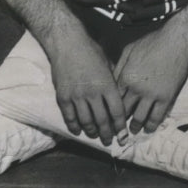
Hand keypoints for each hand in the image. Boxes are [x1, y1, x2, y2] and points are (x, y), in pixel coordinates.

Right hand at [47, 30, 127, 146]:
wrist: (68, 45)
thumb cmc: (92, 52)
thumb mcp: (109, 64)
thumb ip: (114, 80)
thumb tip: (119, 93)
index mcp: (108, 85)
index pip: (117, 111)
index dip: (121, 125)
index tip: (123, 135)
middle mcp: (93, 94)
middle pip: (102, 120)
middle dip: (108, 133)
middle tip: (111, 141)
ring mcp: (77, 97)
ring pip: (86, 121)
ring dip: (92, 131)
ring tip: (96, 137)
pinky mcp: (63, 97)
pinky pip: (69, 117)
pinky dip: (74, 126)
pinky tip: (78, 131)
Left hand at [113, 26, 187, 133]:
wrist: (177, 40)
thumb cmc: (153, 42)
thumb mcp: (129, 50)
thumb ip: (119, 66)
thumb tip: (112, 80)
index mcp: (125, 77)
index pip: (113, 101)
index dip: (111, 111)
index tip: (109, 118)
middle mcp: (136, 89)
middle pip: (124, 112)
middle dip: (120, 123)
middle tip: (118, 130)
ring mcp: (152, 94)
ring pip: (139, 118)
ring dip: (135, 127)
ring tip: (134, 130)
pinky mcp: (166, 96)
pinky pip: (157, 116)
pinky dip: (152, 125)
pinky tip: (149, 128)